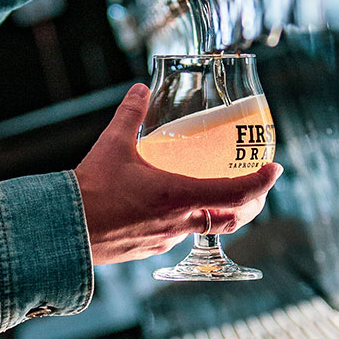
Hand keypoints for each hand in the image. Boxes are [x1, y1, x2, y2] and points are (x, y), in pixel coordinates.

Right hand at [76, 84, 282, 264]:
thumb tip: (140, 89)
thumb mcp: (112, 146)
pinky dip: (186, 220)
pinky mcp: (150, 249)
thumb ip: (131, 115)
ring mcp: (166, 239)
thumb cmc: (90, 191)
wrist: (64, 232)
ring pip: (205, 227)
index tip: (274, 169)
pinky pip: (178, 235)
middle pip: (232, 218)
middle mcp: (180, 222)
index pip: (237, 192)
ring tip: (215, 192)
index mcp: (179, 195)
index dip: (261, 181)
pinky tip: (171, 208)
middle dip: (250, 202)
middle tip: (256, 186)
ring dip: (217, 211)